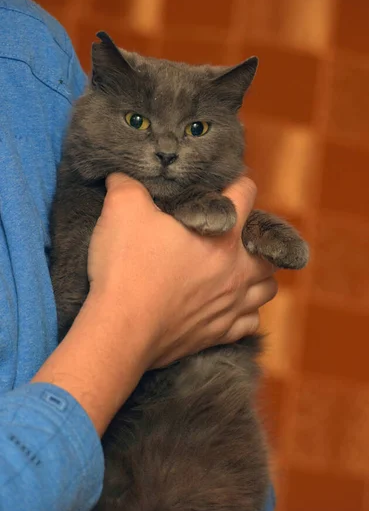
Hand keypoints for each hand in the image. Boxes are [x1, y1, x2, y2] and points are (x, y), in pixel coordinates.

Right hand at [33, 173, 275, 434]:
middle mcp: (237, 270)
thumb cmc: (128, 267)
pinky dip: (247, 314)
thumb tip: (121, 176)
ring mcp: (231, 306)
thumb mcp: (122, 210)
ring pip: (267, 290)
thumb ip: (127, 186)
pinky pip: (249, 324)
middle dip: (258, 239)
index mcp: (224, 235)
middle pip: (270, 252)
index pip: (246, 195)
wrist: (122, 330)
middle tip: (237, 236)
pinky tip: (233, 308)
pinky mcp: (219, 334)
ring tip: (242, 271)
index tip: (231, 184)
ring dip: (260, 278)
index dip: (239, 183)